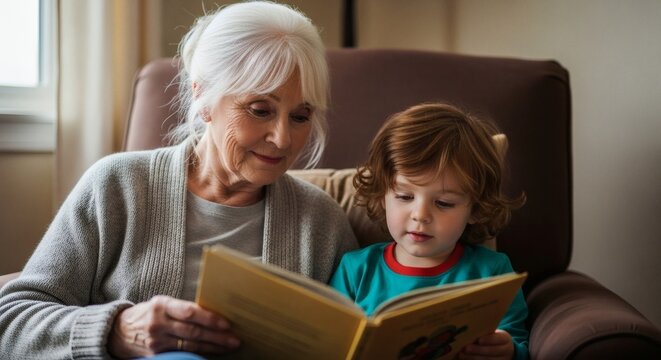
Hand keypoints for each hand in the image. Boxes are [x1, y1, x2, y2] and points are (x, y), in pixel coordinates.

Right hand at [107, 295, 239, 357]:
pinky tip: (212, 352)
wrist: (119, 331)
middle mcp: (158, 322)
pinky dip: (199, 352)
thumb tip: (212, 312)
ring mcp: (157, 340)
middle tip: (235, 338)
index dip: (209, 318)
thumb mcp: (161, 304)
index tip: (227, 323)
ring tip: (229, 346)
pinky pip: (183, 353)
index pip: (189, 311)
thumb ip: (182, 308)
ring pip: (190, 345)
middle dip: (217, 336)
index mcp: (161, 304)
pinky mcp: (156, 354)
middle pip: (193, 331)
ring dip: (213, 346)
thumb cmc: (148, 313)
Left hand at [457, 329, 513, 359]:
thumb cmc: (493, 337)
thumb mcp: (493, 333)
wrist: (503, 349)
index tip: (479, 340)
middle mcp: (506, 350)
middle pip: (492, 351)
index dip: (488, 340)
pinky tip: (465, 359)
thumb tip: (469, 329)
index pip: (498, 339)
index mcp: (505, 339)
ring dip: (473, 358)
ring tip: (462, 355)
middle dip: (478, 350)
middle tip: (466, 348)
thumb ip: (485, 332)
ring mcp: (501, 359)